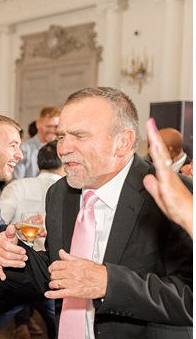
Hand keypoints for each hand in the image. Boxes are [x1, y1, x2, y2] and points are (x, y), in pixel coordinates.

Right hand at [0, 224, 27, 279]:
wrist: (0, 244)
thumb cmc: (5, 240)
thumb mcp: (9, 235)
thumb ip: (10, 231)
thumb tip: (12, 227)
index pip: (6, 246)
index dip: (16, 250)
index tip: (23, 251)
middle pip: (6, 255)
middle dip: (17, 257)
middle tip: (25, 258)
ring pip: (4, 262)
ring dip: (14, 264)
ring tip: (22, 264)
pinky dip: (0, 273)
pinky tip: (3, 277)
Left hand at [46, 249, 107, 299]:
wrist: (106, 282)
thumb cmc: (97, 272)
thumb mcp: (83, 261)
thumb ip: (70, 257)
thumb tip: (61, 252)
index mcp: (72, 265)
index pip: (55, 265)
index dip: (52, 267)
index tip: (52, 269)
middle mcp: (70, 274)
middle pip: (54, 274)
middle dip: (53, 276)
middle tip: (55, 277)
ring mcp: (71, 283)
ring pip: (55, 283)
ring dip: (52, 284)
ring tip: (54, 284)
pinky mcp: (74, 292)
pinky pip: (59, 293)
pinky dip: (52, 294)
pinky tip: (48, 294)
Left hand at [143, 116, 192, 235]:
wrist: (190, 216)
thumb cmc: (179, 209)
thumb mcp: (161, 196)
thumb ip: (153, 187)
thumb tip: (148, 178)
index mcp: (165, 175)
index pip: (158, 156)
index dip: (153, 143)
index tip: (149, 130)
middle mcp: (168, 173)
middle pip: (160, 151)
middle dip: (154, 136)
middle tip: (150, 122)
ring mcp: (169, 177)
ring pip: (162, 156)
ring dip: (156, 142)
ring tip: (151, 129)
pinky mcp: (169, 183)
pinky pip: (163, 169)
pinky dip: (159, 158)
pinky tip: (155, 150)